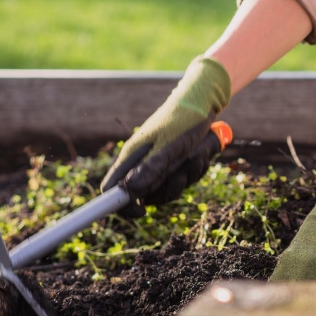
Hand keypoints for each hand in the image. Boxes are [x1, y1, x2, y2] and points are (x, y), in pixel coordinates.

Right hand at [102, 56, 230, 207]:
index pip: (112, 188)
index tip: (140, 212)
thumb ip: (152, 169)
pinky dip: (195, 169)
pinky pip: (184, 179)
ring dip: (187, 176)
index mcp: (132, 156)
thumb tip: (130, 192)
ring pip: (169, 188)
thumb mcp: (170, 146)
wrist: (203, 103)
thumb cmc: (183, 122)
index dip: (121, 205)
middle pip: (145, 195)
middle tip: (182, 173)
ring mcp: (159, 163)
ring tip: (196, 155)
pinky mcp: (175, 163)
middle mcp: (142, 162)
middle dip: (168, 188)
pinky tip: (201, 152)